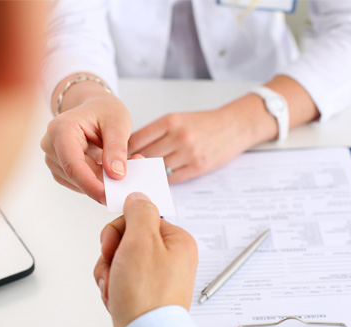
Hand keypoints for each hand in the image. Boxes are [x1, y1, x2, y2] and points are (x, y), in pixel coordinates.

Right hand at [41, 89, 131, 203]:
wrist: (94, 107)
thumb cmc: (104, 110)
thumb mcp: (117, 123)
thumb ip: (117, 148)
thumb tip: (116, 175)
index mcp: (61, 129)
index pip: (73, 165)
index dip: (90, 184)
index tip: (109, 197)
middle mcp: (50, 144)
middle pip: (75, 175)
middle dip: (102, 182)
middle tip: (130, 181)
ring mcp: (53, 158)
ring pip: (77, 182)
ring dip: (102, 181)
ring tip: (123, 167)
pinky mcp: (59, 168)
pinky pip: (79, 182)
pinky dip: (97, 181)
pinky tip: (109, 170)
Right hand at [93, 192, 197, 326]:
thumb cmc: (146, 294)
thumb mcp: (141, 240)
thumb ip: (138, 211)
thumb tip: (137, 196)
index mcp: (177, 241)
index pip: (139, 218)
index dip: (120, 230)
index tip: (114, 244)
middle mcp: (171, 259)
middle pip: (127, 239)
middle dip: (112, 255)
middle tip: (115, 269)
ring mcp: (158, 278)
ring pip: (119, 260)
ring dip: (109, 273)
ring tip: (115, 289)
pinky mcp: (145, 295)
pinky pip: (121, 280)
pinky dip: (112, 288)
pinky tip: (116, 299)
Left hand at [128, 103, 276, 183]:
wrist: (235, 126)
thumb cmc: (204, 124)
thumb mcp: (178, 120)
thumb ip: (156, 133)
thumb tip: (130, 150)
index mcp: (170, 121)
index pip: (136, 139)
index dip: (123, 152)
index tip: (115, 159)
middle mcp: (178, 136)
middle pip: (144, 156)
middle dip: (131, 166)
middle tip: (120, 175)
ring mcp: (188, 153)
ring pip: (156, 169)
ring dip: (145, 176)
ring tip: (135, 181)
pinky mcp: (198, 167)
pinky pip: (172, 178)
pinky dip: (161, 181)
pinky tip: (155, 182)